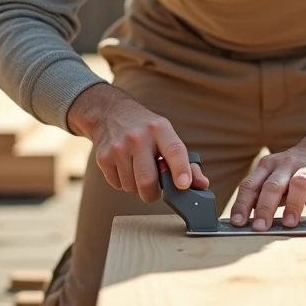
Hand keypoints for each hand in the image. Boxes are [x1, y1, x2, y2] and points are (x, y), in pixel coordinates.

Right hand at [66, 82, 209, 202]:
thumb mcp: (167, 136)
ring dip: (137, 187)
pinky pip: (118, 185)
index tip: (184, 185)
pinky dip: (124, 183)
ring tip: (138, 170)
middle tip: (155, 188)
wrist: (110, 113)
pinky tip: (125, 168)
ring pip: (132, 187)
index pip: (174, 151)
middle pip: (147, 180)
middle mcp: (138, 137)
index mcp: (159, 129)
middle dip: (153, 193)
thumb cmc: (145, 129)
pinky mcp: (103, 157)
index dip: (181, 170)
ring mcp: (118, 147)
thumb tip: (201, 185)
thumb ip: (186, 162)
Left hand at [229, 134, 305, 230]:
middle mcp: (285, 165)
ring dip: (293, 205)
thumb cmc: (292, 171)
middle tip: (260, 227)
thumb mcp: (273, 176)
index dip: (242, 204)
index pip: (250, 185)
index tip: (237, 222)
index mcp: (267, 166)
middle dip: (264, 207)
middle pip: (272, 185)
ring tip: (289, 224)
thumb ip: (262, 195)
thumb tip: (248, 223)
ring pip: (299, 184)